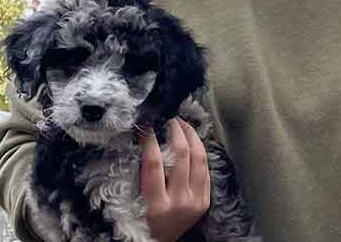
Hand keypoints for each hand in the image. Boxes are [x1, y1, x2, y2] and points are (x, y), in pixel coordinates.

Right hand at [139, 118, 210, 241]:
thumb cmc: (142, 222)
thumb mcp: (135, 201)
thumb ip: (141, 175)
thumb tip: (145, 140)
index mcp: (156, 205)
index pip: (154, 164)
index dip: (150, 140)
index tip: (147, 126)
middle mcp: (179, 203)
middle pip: (182, 156)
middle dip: (176, 132)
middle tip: (170, 119)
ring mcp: (196, 202)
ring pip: (199, 159)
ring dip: (192, 137)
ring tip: (183, 124)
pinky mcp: (205, 201)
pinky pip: (205, 170)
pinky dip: (199, 152)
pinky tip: (193, 142)